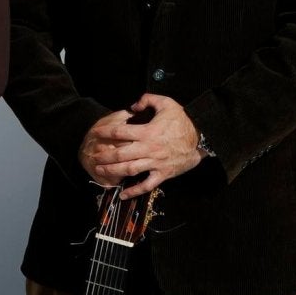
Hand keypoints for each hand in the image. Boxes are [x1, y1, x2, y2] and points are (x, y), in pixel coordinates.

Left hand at [79, 94, 201, 199]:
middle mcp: (148, 149)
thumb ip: (148, 99)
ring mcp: (155, 163)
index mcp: (147, 132)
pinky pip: (146, 185)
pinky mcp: (163, 174)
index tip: (95, 133)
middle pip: (120, 154)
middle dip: (104, 156)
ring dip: (113, 172)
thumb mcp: (166, 103)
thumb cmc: (183, 121)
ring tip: (100, 171)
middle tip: (93, 157)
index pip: (120, 132)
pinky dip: (134, 191)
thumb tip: (132, 105)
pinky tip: (123, 195)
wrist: (202, 138)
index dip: (105, 132)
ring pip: (129, 170)